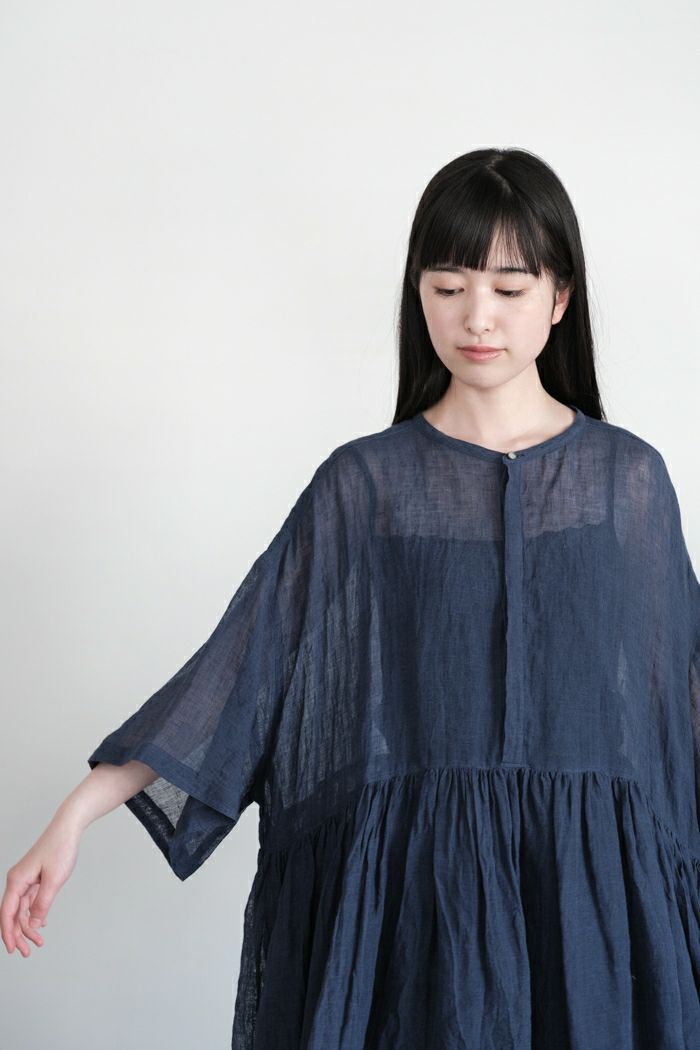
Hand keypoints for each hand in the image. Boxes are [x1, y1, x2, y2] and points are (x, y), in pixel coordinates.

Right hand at [1, 818, 80, 956]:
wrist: (68, 828)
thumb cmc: (60, 848)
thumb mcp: (54, 880)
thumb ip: (42, 903)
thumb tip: (32, 924)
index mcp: (17, 880)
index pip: (7, 912)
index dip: (8, 933)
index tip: (12, 949)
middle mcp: (18, 881)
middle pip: (12, 914)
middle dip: (18, 934)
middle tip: (28, 952)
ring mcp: (26, 880)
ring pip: (21, 909)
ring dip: (28, 926)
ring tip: (38, 942)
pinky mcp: (35, 878)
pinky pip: (30, 901)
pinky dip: (34, 914)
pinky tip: (41, 925)